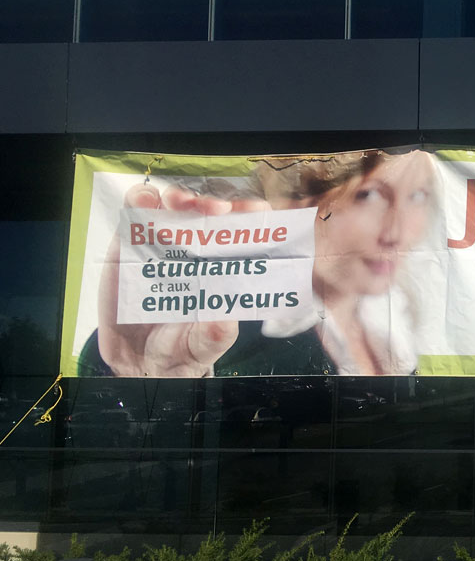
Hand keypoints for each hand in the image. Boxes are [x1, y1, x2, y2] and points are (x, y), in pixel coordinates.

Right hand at [96, 183, 269, 376]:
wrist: (137, 363)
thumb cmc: (181, 349)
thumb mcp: (205, 346)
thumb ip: (216, 334)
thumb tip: (226, 320)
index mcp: (221, 268)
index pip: (241, 234)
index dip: (251, 217)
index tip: (259, 212)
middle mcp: (194, 252)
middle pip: (208, 215)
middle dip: (216, 203)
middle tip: (220, 209)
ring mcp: (161, 245)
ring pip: (172, 207)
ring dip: (180, 197)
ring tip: (185, 205)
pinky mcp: (128, 247)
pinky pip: (133, 215)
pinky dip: (139, 201)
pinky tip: (146, 204)